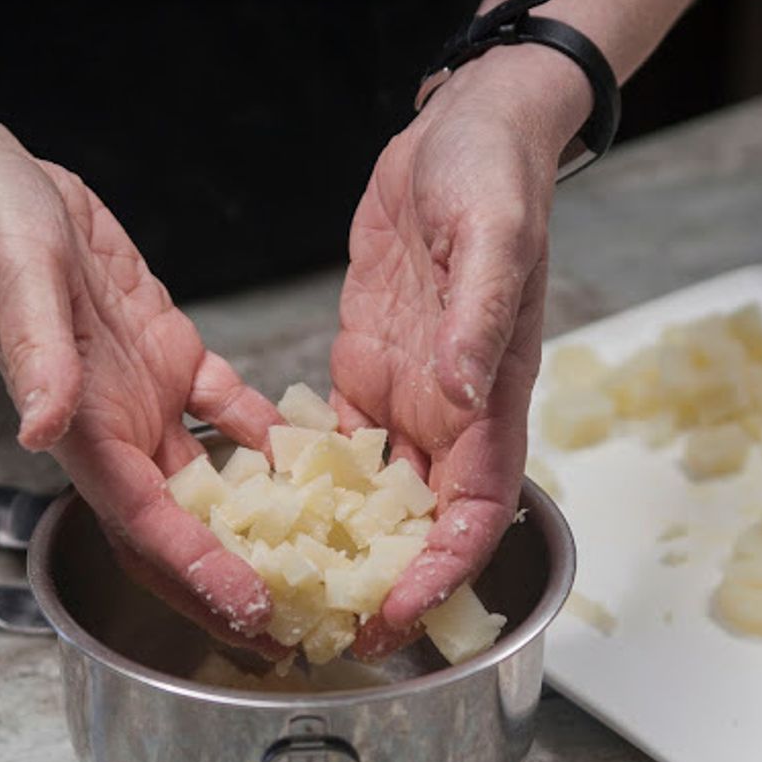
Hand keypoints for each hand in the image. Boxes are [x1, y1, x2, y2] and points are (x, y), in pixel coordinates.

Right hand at [0, 145, 285, 654]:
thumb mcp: (18, 281)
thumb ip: (37, 356)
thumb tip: (41, 428)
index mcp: (82, 428)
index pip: (146, 522)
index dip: (197, 571)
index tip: (249, 608)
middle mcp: (118, 428)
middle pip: (179, 530)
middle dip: (226, 584)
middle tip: (287, 627)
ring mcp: (146, 397)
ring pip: (208, 485)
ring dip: (254, 527)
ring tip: (312, 563)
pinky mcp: (169, 357)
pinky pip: (225, 411)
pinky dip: (263, 437)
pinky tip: (309, 455)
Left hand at [331, 46, 588, 656]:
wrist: (464, 132)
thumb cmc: (493, 175)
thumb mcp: (490, 234)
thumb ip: (477, 316)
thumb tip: (458, 395)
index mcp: (488, 396)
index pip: (472, 514)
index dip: (439, 575)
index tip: (392, 617)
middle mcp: (448, 411)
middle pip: (421, 524)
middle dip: (383, 582)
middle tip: (326, 628)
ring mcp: (406, 393)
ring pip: (377, 495)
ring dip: (345, 544)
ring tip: (289, 585)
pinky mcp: (367, 366)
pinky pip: (336, 443)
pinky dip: (310, 480)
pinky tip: (269, 505)